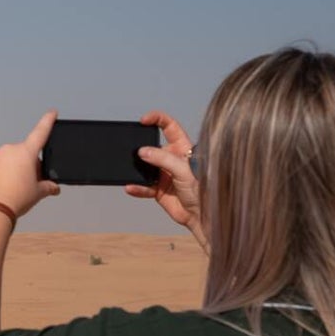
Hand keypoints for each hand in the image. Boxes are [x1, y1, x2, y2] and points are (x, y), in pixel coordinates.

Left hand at [0, 110, 61, 217]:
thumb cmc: (18, 198)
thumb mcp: (38, 193)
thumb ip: (48, 187)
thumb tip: (54, 188)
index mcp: (26, 152)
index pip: (40, 133)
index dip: (47, 121)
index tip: (52, 112)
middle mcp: (9, 150)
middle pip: (23, 153)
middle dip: (27, 164)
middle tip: (28, 182)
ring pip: (7, 159)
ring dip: (11, 168)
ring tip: (11, 188)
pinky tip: (0, 187)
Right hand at [126, 110, 203, 240]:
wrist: (202, 216)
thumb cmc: (203, 190)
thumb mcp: (184, 170)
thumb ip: (163, 159)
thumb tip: (143, 151)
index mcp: (182, 148)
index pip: (169, 127)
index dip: (157, 119)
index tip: (144, 120)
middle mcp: (172, 160)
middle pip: (152, 147)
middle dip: (141, 147)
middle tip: (133, 150)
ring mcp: (164, 175)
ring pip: (145, 167)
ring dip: (137, 169)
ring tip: (131, 171)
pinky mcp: (158, 190)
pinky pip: (143, 186)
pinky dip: (136, 187)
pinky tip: (132, 187)